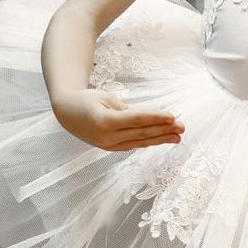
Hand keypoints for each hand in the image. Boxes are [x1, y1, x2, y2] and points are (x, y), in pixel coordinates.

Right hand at [51, 87, 182, 151]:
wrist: (66, 113)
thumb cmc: (86, 100)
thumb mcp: (106, 98)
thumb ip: (126, 110)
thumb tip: (148, 119)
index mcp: (104, 121)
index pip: (136, 119)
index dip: (156, 118)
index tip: (173, 116)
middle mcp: (107, 137)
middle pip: (141, 133)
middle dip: (163, 130)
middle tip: (182, 127)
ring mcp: (109, 145)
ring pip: (140, 142)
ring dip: (160, 139)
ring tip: (178, 137)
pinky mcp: (111, 148)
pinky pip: (133, 144)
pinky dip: (149, 141)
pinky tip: (162, 139)